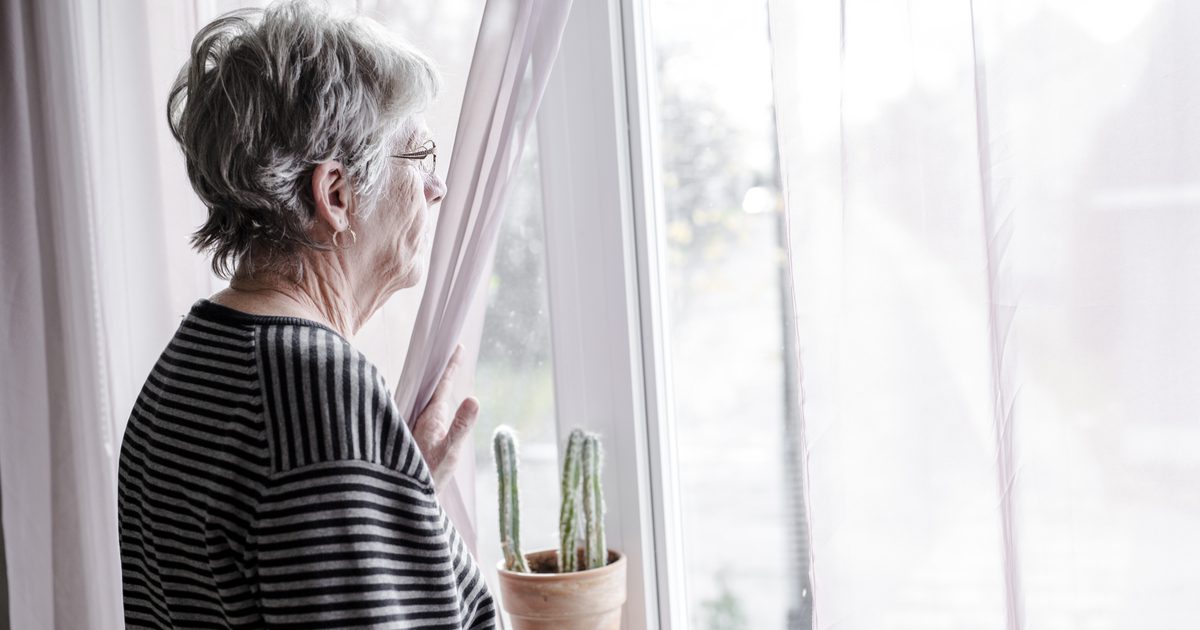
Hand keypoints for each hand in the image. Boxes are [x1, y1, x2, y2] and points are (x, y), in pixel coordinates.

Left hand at [413, 344, 479, 493]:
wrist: (404, 499)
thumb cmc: (427, 477)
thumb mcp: (448, 452)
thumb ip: (460, 426)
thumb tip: (474, 398)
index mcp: (431, 416)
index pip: (443, 384)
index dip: (452, 366)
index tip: (459, 347)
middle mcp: (422, 417)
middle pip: (434, 387)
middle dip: (443, 370)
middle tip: (452, 351)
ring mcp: (418, 427)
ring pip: (428, 399)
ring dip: (437, 385)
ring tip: (445, 371)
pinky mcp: (416, 437)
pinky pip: (425, 411)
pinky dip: (433, 400)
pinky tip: (435, 403)